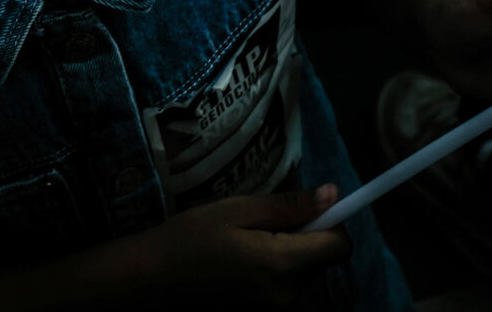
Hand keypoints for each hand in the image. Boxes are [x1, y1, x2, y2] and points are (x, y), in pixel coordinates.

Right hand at [118, 186, 351, 308]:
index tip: (300, 213)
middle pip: (322, 263)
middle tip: (258, 230)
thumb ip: (287, 206)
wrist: (152, 282)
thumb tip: (333, 194)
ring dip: (289, 263)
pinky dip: (275, 281)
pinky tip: (243, 272)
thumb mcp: (234, 210)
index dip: (328, 224)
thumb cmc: (188, 239)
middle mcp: (288, 298)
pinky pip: (288, 297)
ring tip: (247, 251)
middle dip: (302, 243)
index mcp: (282, 264)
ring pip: (306, 281)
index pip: (339, 246)